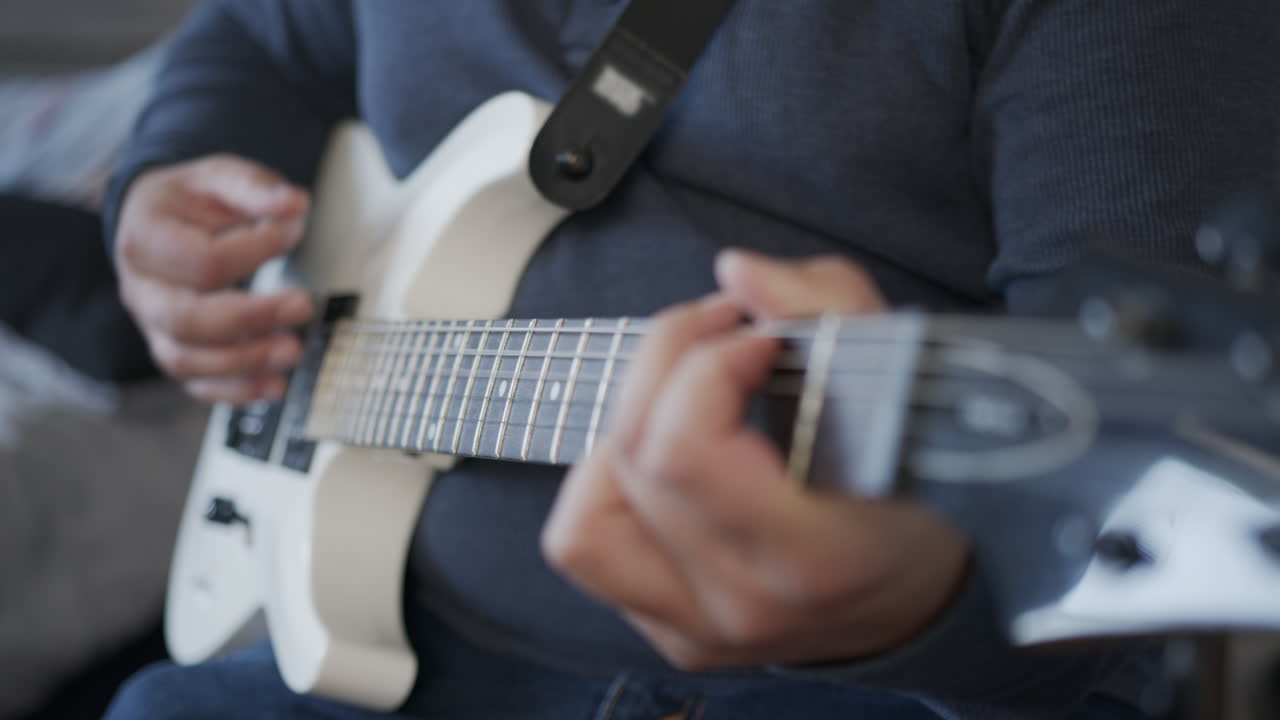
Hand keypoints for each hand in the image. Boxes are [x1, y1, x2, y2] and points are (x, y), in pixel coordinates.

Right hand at [115, 155, 314, 402]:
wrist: (160, 222)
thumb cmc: (191, 201)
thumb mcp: (218, 177)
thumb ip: (254, 188)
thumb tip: (294, 203)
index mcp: (144, 240)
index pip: (201, 261)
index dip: (254, 250)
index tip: (294, 230)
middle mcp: (142, 289)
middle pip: (187, 320)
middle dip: (251, 319)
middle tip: (302, 306)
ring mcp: (154, 326)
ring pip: (188, 361)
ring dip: (246, 362)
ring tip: (293, 350)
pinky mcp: (175, 350)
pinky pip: (197, 385)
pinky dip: (237, 391)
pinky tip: (276, 386)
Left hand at [543, 250, 969, 669]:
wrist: (926, 598)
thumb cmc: (919, 483)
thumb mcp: (903, 383)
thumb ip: (827, 307)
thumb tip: (735, 272)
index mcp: (814, 557)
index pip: (686, 452)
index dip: (704, 367)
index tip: (756, 339)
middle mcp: (745, 606)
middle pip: (635, 461)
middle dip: (664, 363)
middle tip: (717, 334)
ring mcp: (700, 630)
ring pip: (585, 520)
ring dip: (620, 434)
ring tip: (682, 400)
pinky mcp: (674, 635)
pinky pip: (589, 548)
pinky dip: (606, 488)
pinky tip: (661, 457)